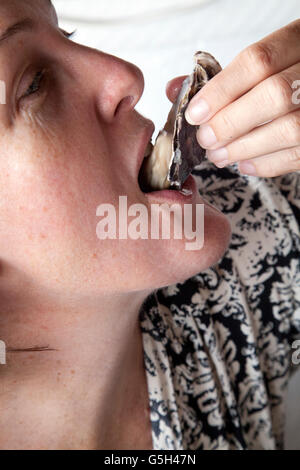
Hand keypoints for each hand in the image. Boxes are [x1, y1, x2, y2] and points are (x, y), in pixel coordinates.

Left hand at [182, 20, 299, 176]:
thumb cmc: (279, 77)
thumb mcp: (256, 64)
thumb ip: (218, 76)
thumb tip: (174, 89)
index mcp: (297, 42)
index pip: (258, 61)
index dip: (222, 90)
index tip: (195, 114)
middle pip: (273, 95)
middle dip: (230, 123)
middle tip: (206, 139)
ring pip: (288, 129)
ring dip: (244, 148)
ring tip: (219, 155)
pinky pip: (297, 155)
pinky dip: (266, 164)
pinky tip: (244, 164)